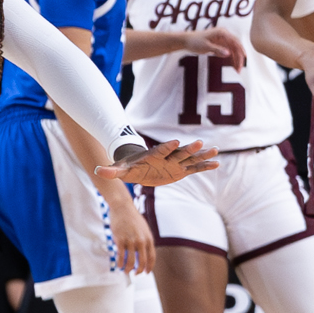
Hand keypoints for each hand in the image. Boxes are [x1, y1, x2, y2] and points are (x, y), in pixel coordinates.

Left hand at [98, 138, 218, 186]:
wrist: (139, 167)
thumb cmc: (129, 167)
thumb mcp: (120, 170)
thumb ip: (111, 171)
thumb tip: (97, 170)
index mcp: (153, 156)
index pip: (161, 150)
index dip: (167, 146)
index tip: (175, 141)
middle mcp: (167, 158)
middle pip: (178, 153)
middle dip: (188, 148)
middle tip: (199, 142)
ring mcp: (175, 164)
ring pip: (190, 159)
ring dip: (201, 155)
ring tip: (215, 151)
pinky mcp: (180, 171)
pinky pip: (194, 169)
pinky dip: (204, 167)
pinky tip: (217, 164)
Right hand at [106, 190, 154, 273]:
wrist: (122, 207)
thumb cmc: (132, 218)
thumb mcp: (144, 229)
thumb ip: (145, 240)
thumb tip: (143, 253)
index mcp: (149, 238)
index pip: (152, 257)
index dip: (149, 267)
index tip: (146, 272)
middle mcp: (141, 241)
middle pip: (142, 261)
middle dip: (139, 270)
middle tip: (135, 274)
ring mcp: (130, 240)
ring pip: (130, 261)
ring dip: (128, 269)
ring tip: (126, 271)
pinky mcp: (120, 239)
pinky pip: (120, 256)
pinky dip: (120, 263)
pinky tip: (119, 265)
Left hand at [180, 26, 246, 69]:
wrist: (187, 41)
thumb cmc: (195, 42)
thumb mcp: (205, 46)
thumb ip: (217, 50)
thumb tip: (228, 53)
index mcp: (222, 32)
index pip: (235, 42)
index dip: (241, 50)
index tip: (243, 59)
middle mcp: (225, 35)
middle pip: (236, 46)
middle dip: (239, 58)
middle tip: (239, 70)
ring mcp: (223, 40)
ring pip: (234, 50)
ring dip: (236, 60)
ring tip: (237, 71)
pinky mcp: (221, 44)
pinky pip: (230, 52)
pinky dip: (232, 59)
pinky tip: (234, 67)